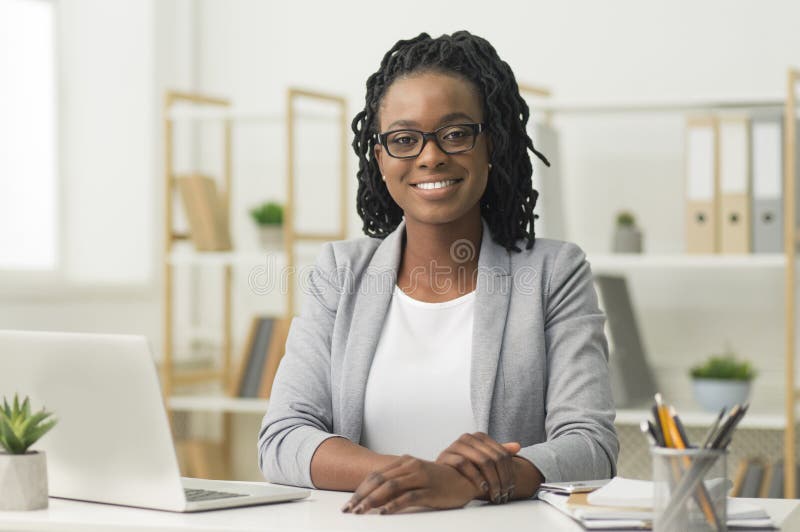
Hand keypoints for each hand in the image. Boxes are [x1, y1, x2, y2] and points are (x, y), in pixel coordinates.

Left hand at [341, 455, 477, 514]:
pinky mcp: (430, 490)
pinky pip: (408, 497)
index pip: (376, 475)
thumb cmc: (438, 481)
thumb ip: (397, 483)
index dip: (360, 489)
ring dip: (372, 500)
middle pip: (380, 480)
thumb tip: (373, 497)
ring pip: (390, 487)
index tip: (349, 503)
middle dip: (362, 496)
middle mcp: (411, 466)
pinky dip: (393, 505)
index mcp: (404, 461)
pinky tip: (383, 513)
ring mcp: (420, 477)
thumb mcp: (414, 477)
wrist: (465, 479)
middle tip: (349, 510)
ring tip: (361, 512)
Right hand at [435, 432, 519, 503]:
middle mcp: (467, 438)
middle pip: (494, 458)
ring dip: (492, 480)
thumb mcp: (483, 459)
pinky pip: (464, 464)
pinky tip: (482, 488)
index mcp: (479, 437)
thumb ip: (499, 453)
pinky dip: (476, 477)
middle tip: (505, 494)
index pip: (501, 454)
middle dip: (502, 479)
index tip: (511, 488)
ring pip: (482, 460)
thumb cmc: (464, 468)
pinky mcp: (445, 455)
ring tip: (496, 494)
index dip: (509, 472)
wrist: (439, 475)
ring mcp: (456, 445)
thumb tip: (517, 446)